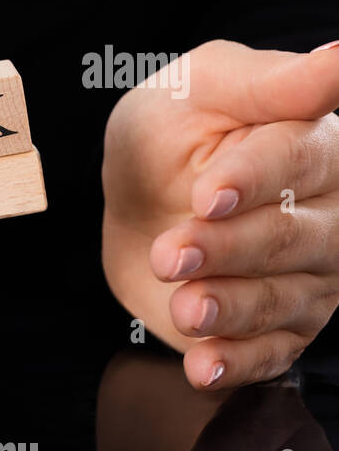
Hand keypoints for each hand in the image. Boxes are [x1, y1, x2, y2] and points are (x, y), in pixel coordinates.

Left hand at [102, 39, 338, 388]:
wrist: (133, 194)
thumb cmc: (171, 130)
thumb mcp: (200, 88)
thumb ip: (268, 83)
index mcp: (316, 145)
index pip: (299, 162)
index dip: (253, 179)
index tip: (206, 193)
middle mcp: (328, 216)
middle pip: (293, 239)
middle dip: (229, 250)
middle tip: (171, 253)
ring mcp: (308, 278)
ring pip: (283, 300)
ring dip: (231, 309)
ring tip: (185, 307)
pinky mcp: (274, 327)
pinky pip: (271, 355)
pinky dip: (237, 365)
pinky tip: (201, 367)